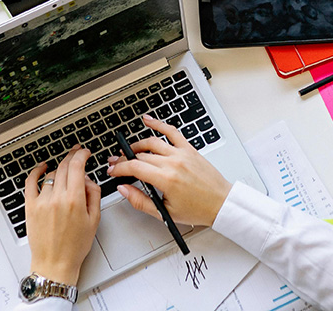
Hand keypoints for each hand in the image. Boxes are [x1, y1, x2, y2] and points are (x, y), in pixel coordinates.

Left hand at [24, 147, 100, 284]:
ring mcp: (42, 202)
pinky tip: (42, 167)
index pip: (77, 166)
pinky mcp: (30, 207)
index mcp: (74, 200)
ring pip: (51, 174)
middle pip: (64, 166)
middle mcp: (57, 198)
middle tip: (77, 153)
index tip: (85, 152)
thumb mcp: (94, 220)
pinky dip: (36, 171)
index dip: (82, 154)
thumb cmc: (74, 247)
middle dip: (72, 156)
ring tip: (65, 171)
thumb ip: (94, 194)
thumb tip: (88, 179)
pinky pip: (31, 182)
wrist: (55, 264)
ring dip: (60, 169)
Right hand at [106, 114, 231, 225]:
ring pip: (152, 142)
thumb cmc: (197, 209)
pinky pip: (171, 132)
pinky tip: (148, 120)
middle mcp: (173, 162)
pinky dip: (158, 124)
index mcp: (166, 179)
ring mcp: (181, 153)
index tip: (112, 170)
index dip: (119, 168)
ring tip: (127, 150)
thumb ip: (140, 201)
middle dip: (124, 159)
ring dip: (137, 145)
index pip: (134, 168)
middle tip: (116, 163)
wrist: (220, 202)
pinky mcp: (189, 148)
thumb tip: (124, 190)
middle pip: (141, 156)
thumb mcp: (165, 213)